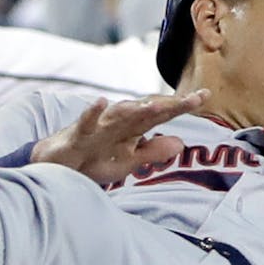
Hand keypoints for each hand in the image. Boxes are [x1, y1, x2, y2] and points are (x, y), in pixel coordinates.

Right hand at [30, 90, 208, 184]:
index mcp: (132, 128)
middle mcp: (118, 123)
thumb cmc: (93, 160)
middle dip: (169, 105)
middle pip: (146, 111)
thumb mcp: (128, 161)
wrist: (58, 168)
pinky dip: (92, 113)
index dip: (181, 107)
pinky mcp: (77, 135)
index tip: (204, 96)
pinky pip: (85, 122)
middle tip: (193, 99)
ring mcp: (98, 127)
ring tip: (159, 104)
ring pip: (120, 115)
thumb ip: (152, 152)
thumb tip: (181, 142)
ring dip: (138, 108)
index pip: (160, 116)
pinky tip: (100, 102)